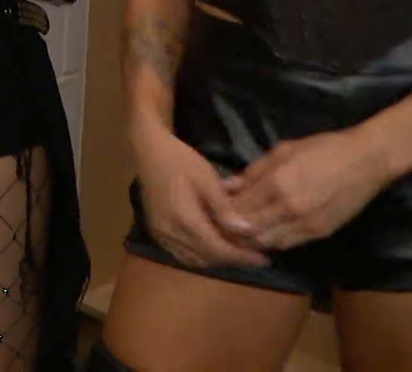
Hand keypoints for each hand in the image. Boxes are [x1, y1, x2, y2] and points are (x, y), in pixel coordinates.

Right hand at [130, 121, 269, 269]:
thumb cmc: (180, 160)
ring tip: (237, 253)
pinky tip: (213, 247)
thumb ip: (223, 207)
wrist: (147, 151)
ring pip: (193, 260)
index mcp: (184, 219)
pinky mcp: (157, 232)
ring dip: (215, 260)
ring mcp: (161, 234)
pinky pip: (181, 254)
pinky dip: (200, 255)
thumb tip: (245, 230)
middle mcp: (170, 232)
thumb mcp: (206, 178)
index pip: (217, 249)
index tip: (264, 259)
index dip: (241, 257)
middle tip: (255, 256)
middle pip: (206, 258)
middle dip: (232, 260)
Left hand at [222, 128, 394, 250]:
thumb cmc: (323, 148)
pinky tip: (261, 234)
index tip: (211, 208)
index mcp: (278, 184)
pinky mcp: (319, 233)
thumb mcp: (283, 151)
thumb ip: (253, 172)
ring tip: (237, 231)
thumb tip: (227, 185)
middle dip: (230, 229)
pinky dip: (269, 242)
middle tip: (218, 223)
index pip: (238, 208)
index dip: (221, 212)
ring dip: (248, 239)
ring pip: (265, 242)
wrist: (367, 161)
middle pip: (248, 230)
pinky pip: (286, 244)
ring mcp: (306, 224)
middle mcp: (289, 209)